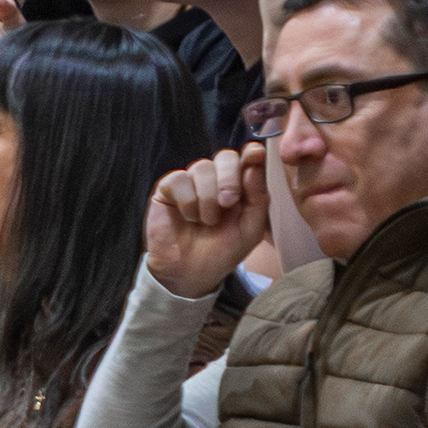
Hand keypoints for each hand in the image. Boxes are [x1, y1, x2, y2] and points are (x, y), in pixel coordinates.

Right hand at [145, 143, 271, 294]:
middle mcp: (217, 180)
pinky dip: (187, 201)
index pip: (247, 160)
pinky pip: (179, 179)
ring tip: (207, 222)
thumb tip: (254, 164)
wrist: (189, 274)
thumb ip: (258, 198)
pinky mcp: (169, 188)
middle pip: (225, 157)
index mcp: (240, 188)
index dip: (251, 154)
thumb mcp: (249, 231)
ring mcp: (192, 182)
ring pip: (202, 167)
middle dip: (229, 178)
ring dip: (207, 198)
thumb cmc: (222, 252)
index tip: (255, 154)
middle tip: (228, 203)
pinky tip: (189, 217)